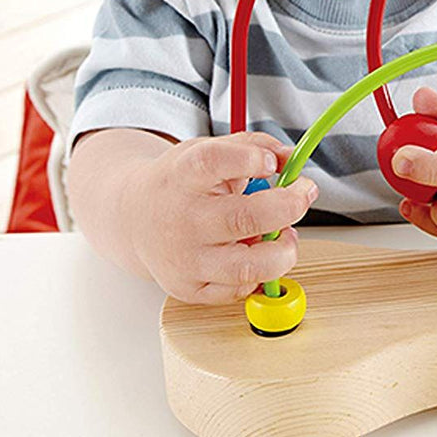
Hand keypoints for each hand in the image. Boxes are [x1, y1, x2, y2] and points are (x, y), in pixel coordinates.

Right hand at [127, 132, 317, 304]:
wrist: (133, 218)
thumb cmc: (180, 184)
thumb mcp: (208, 150)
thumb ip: (253, 147)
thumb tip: (293, 158)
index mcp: (182, 176)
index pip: (212, 163)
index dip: (249, 159)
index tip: (272, 163)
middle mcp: (181, 219)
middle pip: (243, 219)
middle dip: (289, 206)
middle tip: (304, 194)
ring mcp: (184, 259)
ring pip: (248, 268)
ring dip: (283, 252)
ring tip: (285, 235)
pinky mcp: (189, 289)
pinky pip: (239, 289)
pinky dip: (260, 274)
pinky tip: (258, 254)